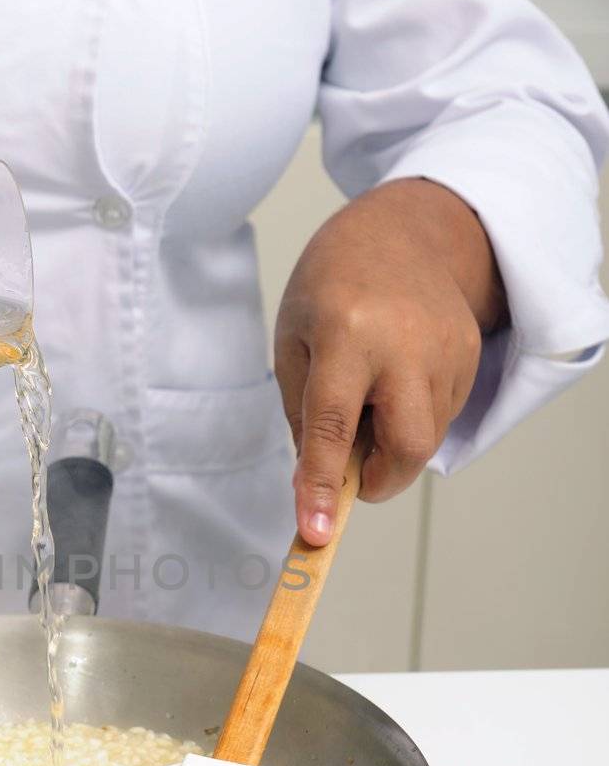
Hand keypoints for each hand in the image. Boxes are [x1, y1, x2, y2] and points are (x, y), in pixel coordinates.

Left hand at [274, 177, 505, 545]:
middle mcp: (403, 343)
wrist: (401, 233)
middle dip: (379, 478)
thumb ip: (304, 418)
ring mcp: (446, 350)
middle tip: (352, 469)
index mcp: (346, 333)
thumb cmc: (332, 287)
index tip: (316, 532)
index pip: (332, 426)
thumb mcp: (294, 342)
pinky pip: (441, 417)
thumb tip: (318, 487)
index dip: (322, 484)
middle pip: (407, 446)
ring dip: (391, 441)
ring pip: (425, 438)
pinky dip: (412, 418)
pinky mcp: (471, 355)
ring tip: (370, 392)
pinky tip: (396, 379)